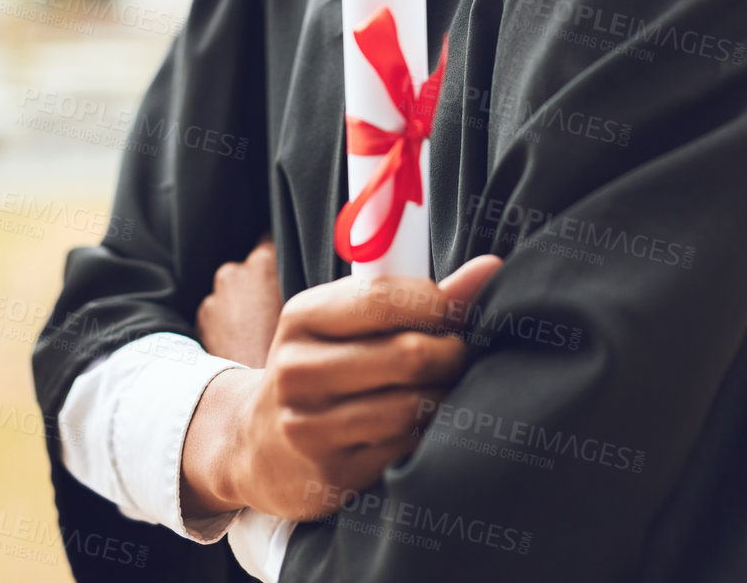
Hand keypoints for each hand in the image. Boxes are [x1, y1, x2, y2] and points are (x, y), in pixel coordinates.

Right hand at [181, 253, 502, 523]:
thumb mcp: (343, 322)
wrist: (254, 444)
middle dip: (452, 352)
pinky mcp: (331, 477)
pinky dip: (427, 434)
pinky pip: (405, 450)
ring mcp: (310, 429)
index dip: (437, 303)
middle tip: (459, 353)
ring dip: (445, 396)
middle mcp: (298, 371)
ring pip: (413, 407)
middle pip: (408, 356)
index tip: (452, 311)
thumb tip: (491, 270)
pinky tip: (423, 424)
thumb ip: (415, 298)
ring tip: (445, 387)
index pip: (385, 299)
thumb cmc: (318, 365)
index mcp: (302, 317)